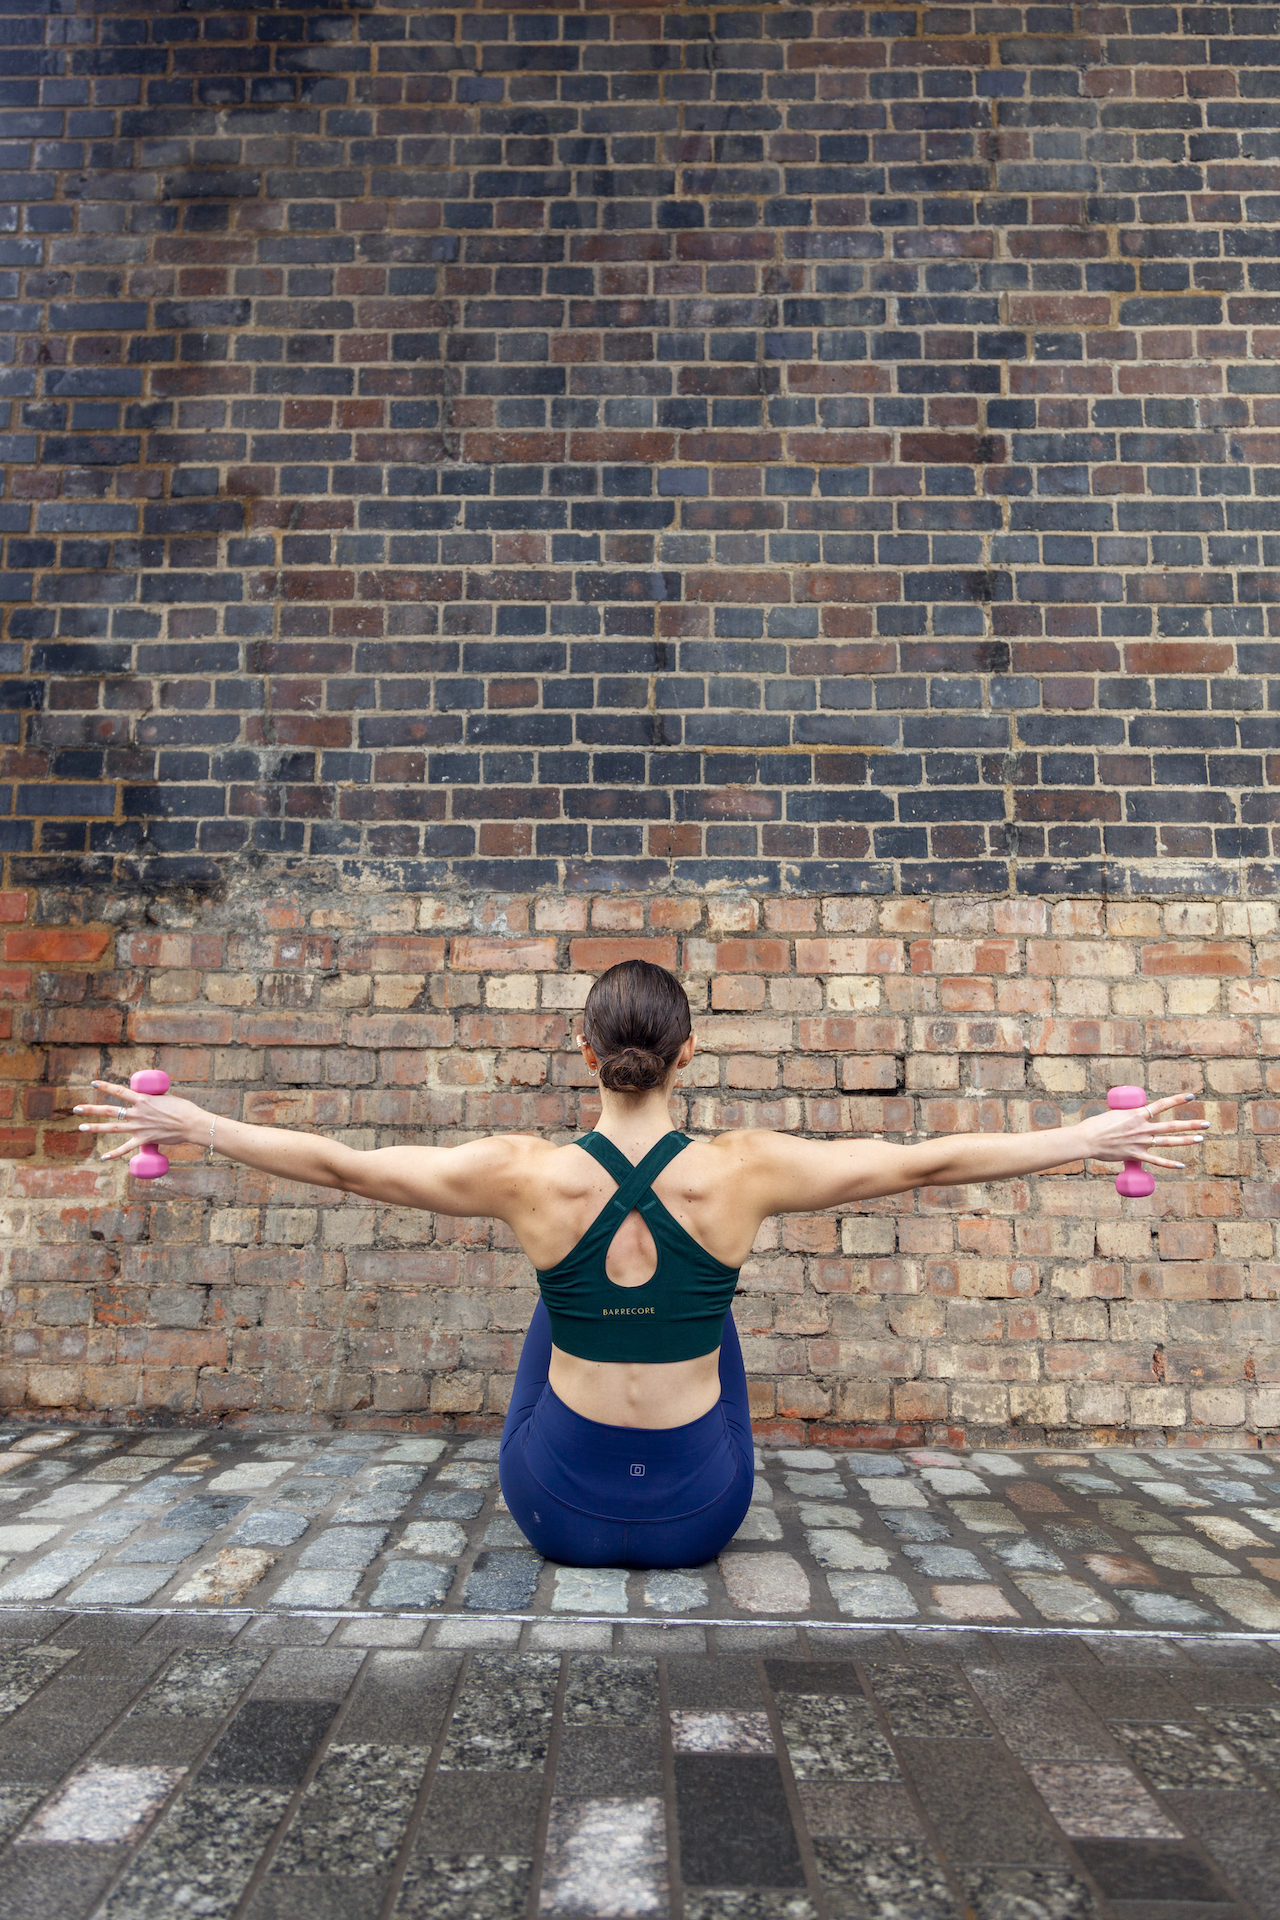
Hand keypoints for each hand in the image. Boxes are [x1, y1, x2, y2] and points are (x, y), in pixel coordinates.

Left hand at [72, 1079, 206, 1162]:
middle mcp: (138, 1113)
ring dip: (95, 1127)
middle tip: (76, 1109)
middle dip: (91, 1109)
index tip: (93, 1083)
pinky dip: (114, 1153)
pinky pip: (126, 1148)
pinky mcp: (144, 1139)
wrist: (191, 1124)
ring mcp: (139, 1127)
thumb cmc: (183, 1109)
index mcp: (143, 1099)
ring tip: (81, 1127)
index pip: (119, 1091)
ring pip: (113, 1128)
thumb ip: (151, 1101)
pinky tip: (103, 1156)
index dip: (104, 1086)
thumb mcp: (165, 1098)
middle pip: (109, 1111)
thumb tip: (145, 1104)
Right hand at [1078, 1091, 1206, 1172]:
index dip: (1178, 1100)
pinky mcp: (1135, 1155)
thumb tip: (1139, 1119)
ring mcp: (1140, 1142)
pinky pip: (1156, 1160)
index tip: (1191, 1096)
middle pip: (1172, 1125)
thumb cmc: (1097, 1126)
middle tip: (1206, 1124)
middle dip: (1191, 1124)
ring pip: (1168, 1141)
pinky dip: (1169, 1163)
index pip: (1162, 1105)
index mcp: (1136, 1114)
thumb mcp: (1116, 1114)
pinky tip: (1181, 1165)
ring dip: (1186, 1140)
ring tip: (1200, 1139)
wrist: (1087, 1140)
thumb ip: (1130, 1117)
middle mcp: (1142, 1128)